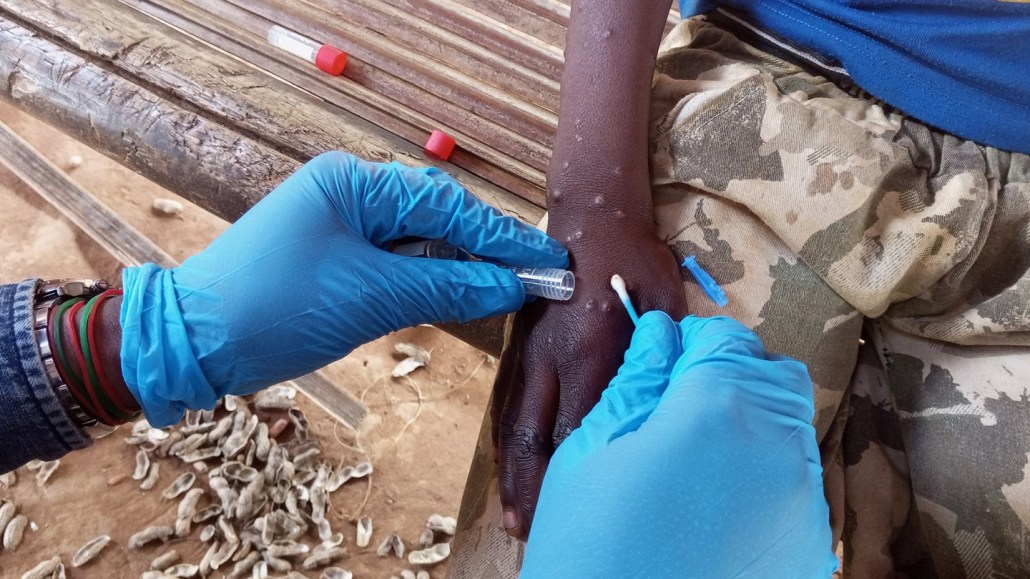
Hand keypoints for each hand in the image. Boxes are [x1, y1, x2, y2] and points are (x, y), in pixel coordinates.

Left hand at [120, 152, 567, 426]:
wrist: (193, 343)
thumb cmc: (275, 307)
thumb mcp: (371, 297)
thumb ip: (447, 286)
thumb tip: (511, 287)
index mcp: (354, 183)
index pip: (447, 205)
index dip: (502, 237)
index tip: (548, 262)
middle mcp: (348, 193)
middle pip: (437, 218)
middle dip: (486, 250)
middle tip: (536, 280)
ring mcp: (339, 226)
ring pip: (418, 243)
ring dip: (459, 268)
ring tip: (507, 292)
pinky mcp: (332, 259)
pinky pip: (394, 263)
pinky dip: (427, 281)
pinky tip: (458, 296)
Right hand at [493, 224, 685, 538]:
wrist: (586, 216)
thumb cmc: (631, 258)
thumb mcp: (662, 298)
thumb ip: (662, 351)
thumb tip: (669, 401)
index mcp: (590, 347)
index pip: (579, 423)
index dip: (574, 472)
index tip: (580, 507)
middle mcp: (550, 357)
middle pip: (534, 435)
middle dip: (533, 487)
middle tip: (533, 531)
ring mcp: (528, 352)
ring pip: (512, 423)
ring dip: (512, 473)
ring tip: (514, 516)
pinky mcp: (519, 348)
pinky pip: (507, 402)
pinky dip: (503, 441)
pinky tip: (506, 466)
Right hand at [521, 312, 837, 577]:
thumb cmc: (587, 541)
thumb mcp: (592, 448)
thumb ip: (637, 381)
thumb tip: (661, 336)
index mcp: (714, 410)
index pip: (727, 339)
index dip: (693, 343)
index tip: (666, 362)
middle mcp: (774, 448)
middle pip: (774, 377)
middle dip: (733, 376)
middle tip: (683, 408)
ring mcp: (801, 503)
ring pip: (791, 431)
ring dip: (752, 428)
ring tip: (697, 463)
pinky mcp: (807, 547)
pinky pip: (798, 488)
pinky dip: (766, 480)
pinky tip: (717, 507)